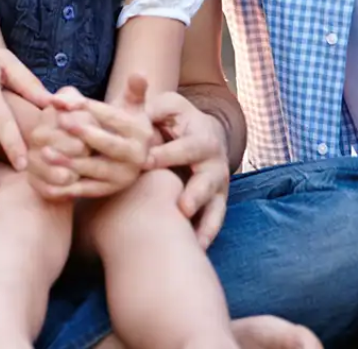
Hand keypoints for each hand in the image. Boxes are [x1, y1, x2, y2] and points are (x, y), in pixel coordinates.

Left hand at [26, 76, 153, 199]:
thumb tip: (138, 73)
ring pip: (94, 170)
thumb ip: (131, 89)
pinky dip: (65, 188)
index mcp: (140, 132)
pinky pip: (85, 190)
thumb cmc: (122, 123)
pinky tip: (46, 183)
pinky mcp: (107, 192)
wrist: (127, 156)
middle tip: (60, 121)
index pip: (114, 117)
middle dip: (84, 133)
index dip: (90, 107)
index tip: (67, 101)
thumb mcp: (130, 105)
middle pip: (108, 145)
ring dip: (69, 162)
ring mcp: (122, 177)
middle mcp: (136, 157)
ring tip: (45, 152)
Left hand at [143, 89, 231, 247]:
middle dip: (195, 193)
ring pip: (216, 206)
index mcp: (201, 137)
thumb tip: (139, 105)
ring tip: (194, 240)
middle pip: (208, 180)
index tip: (145, 162)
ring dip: (205, 222)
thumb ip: (153, 105)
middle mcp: (214, 163)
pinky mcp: (216, 203)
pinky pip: (215, 223)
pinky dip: (205, 237)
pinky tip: (194, 252)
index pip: (185, 147)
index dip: (167, 154)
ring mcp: (218, 186)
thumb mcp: (167, 106)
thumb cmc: (176, 119)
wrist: (201, 134)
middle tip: (180, 207)